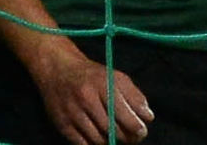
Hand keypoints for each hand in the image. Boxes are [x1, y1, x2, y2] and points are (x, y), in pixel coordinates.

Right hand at [27, 43, 153, 144]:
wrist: (58, 69)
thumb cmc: (92, 75)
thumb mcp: (116, 77)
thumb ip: (134, 96)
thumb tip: (148, 117)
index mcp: (103, 84)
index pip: (123, 113)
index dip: (136, 127)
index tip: (142, 132)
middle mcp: (86, 98)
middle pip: (111, 128)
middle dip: (126, 137)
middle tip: (133, 138)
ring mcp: (72, 112)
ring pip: (98, 138)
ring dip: (110, 142)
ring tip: (117, 138)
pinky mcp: (62, 124)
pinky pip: (82, 144)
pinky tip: (100, 139)